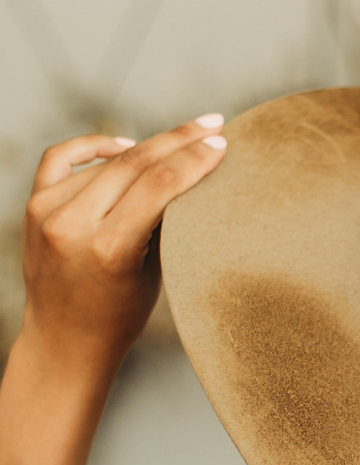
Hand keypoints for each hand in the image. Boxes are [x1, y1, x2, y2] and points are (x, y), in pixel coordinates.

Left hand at [20, 114, 228, 370]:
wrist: (64, 339)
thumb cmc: (120, 316)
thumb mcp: (154, 273)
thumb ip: (163, 223)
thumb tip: (188, 173)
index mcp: (108, 249)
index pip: (158, 185)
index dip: (193, 159)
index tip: (221, 143)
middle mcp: (70, 224)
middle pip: (134, 163)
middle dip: (178, 141)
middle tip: (211, 125)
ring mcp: (46, 211)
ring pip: (108, 161)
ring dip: (147, 149)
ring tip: (180, 142)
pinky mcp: (33, 205)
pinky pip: (64, 158)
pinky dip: (95, 146)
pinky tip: (124, 145)